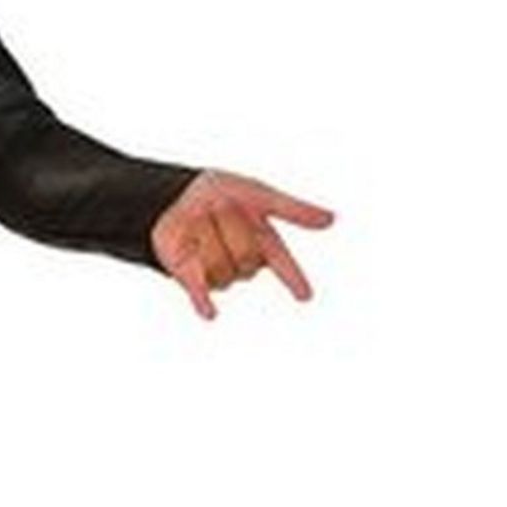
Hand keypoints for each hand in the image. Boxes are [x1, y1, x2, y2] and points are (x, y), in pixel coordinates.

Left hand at [150, 170, 334, 320]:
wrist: (174, 194)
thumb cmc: (218, 192)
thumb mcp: (255, 194)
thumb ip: (292, 209)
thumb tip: (332, 220)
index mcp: (263, 240)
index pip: (283, 263)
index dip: (294, 279)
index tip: (305, 296)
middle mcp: (243, 260)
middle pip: (247, 259)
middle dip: (231, 230)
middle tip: (218, 210)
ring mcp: (219, 272)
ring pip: (223, 270)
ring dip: (208, 239)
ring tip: (199, 225)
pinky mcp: (193, 279)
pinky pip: (202, 294)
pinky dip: (205, 303)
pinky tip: (210, 313)